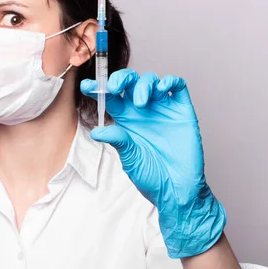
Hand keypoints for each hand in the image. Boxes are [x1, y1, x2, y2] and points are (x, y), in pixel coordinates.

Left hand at [81, 69, 226, 257]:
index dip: (96, 88)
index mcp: (126, 119)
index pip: (109, 97)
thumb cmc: (151, 176)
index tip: (86, 86)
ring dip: (143, 84)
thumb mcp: (130, 158)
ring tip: (140, 102)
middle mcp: (142, 111)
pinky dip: (169, 81)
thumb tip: (96, 131)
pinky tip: (161, 88)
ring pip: (151, 81)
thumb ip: (117, 140)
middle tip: (114, 88)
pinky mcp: (182, 110)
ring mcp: (162, 108)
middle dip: (120, 79)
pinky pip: (177, 87)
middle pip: (129, 83)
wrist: (177, 189)